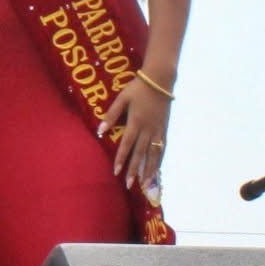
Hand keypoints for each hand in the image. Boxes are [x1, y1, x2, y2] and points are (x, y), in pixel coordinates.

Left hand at [100, 74, 170, 188]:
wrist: (160, 81)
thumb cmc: (137, 88)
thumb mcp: (121, 99)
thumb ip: (111, 115)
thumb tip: (100, 131)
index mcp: (136, 122)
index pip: (127, 144)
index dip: (121, 159)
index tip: (116, 172)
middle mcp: (148, 129)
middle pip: (141, 153)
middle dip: (134, 170)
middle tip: (129, 185)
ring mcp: (158, 130)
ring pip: (153, 154)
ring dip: (149, 169)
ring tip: (145, 183)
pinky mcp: (165, 129)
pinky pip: (162, 148)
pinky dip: (159, 160)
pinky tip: (157, 170)